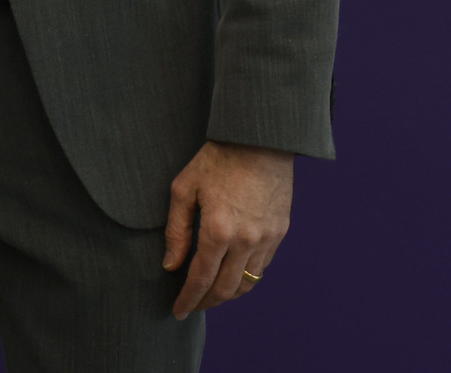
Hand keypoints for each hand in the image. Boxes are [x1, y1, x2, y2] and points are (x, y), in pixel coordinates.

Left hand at [162, 140, 293, 318]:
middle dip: (206, 302)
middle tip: (192, 306)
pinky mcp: (280, 232)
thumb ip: (176, 230)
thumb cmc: (217, 159)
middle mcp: (246, 240)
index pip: (200, 278)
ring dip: (228, 294)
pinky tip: (232, 275)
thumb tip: (171, 264)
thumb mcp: (184, 188)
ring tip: (211, 295)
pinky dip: (246, 278)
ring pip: (247, 283)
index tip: (178, 311)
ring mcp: (267, 238)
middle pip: (225, 288)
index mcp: (218, 230)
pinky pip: (262, 267)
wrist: (260, 139)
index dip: (188, 299)